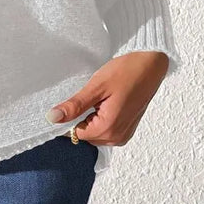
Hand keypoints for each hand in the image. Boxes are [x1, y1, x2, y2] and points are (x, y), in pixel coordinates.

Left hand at [46, 50, 169, 146]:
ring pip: (95, 134)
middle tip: (88, 97)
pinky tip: (105, 103)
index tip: (73, 102)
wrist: (150, 65)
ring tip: (98, 99)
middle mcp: (117, 137)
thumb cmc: (126, 72)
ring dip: (90, 119)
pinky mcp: (127, 129)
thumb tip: (52, 118)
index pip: (75, 134)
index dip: (68, 119)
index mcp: (108, 128)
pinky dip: (100, 120)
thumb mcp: (96, 87)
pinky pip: (106, 131)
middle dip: (80, 119)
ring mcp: (124, 134)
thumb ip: (74, 106)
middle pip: (85, 135)